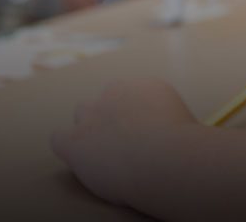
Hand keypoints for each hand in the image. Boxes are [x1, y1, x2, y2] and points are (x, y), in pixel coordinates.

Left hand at [51, 79, 195, 207]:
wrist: (163, 158)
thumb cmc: (184, 147)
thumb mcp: (186, 122)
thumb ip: (170, 121)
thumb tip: (170, 134)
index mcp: (144, 86)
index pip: (131, 94)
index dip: (134, 115)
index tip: (143, 132)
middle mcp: (115, 93)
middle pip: (104, 99)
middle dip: (110, 117)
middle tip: (124, 142)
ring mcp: (92, 115)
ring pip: (81, 114)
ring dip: (89, 129)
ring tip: (103, 152)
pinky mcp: (74, 141)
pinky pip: (59, 139)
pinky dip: (68, 147)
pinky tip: (81, 160)